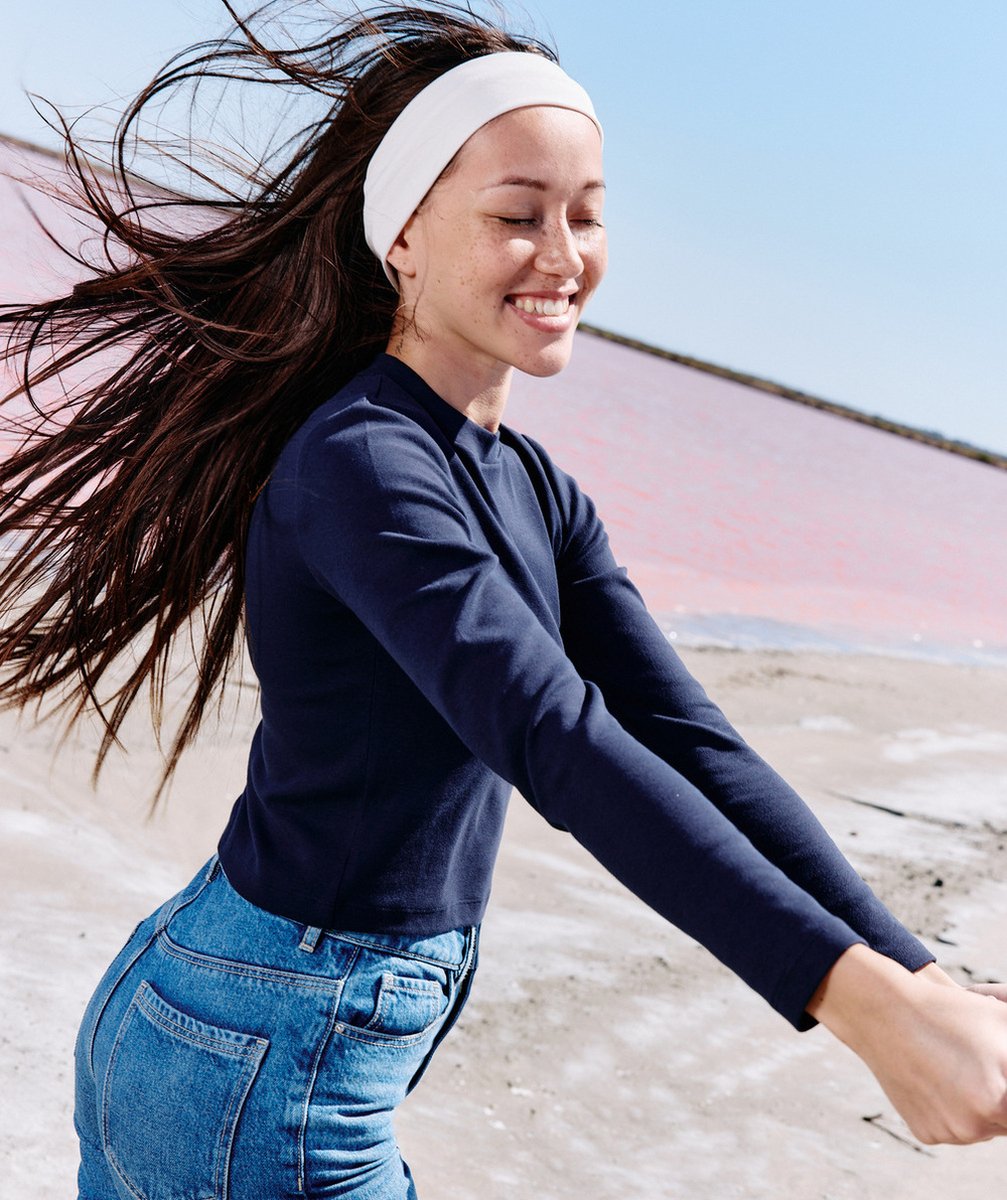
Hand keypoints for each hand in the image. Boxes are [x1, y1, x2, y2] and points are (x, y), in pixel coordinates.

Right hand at [807, 945, 1006, 1144]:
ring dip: (978, 1106)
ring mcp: (949, 1132)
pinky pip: (953, 1128)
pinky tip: (936, 1077)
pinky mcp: (927, 1134)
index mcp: (999, 1098)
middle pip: (1005, 1120)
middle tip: (977, 1063)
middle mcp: (974, 1125)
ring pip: (980, 1127)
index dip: (1005, 1082)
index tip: (994, 1067)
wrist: (884, 1012)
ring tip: (955, 1066)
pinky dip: (950, 1109)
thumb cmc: (946, 1010)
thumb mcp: (1000, 1018)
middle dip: (999, 1096)